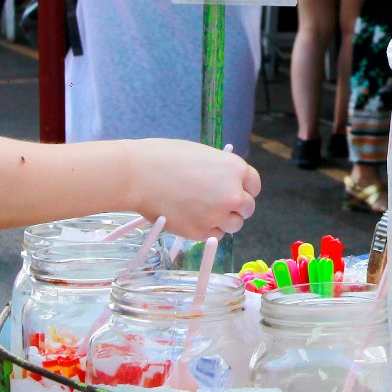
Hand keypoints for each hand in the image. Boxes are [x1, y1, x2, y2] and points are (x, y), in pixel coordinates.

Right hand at [133, 140, 260, 239]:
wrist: (138, 175)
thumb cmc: (164, 158)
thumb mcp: (202, 156)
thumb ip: (219, 172)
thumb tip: (224, 184)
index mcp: (235, 169)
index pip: (254, 185)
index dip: (245, 189)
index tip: (237, 192)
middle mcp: (233, 194)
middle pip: (247, 208)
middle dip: (236, 208)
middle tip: (218, 205)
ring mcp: (217, 215)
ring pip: (233, 225)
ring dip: (223, 221)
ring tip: (203, 212)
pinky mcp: (200, 232)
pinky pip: (213, 236)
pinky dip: (206, 230)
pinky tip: (191, 219)